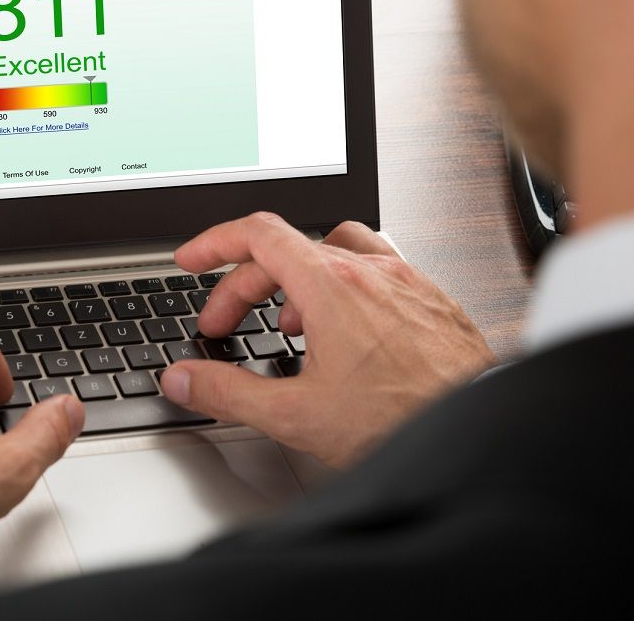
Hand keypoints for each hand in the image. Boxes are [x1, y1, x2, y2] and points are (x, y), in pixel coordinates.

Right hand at [162, 213, 494, 467]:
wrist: (483, 433)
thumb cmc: (405, 422)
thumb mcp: (296, 415)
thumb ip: (228, 392)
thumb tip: (185, 379)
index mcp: (332, 286)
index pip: (258, 234)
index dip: (215, 243)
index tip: (193, 260)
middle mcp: (372, 271)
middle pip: (288, 250)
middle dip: (243, 286)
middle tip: (225, 324)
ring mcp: (407, 282)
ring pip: (338, 251)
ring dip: (299, 279)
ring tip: (290, 323)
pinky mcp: (434, 302)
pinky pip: (380, 271)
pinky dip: (346, 289)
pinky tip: (349, 332)